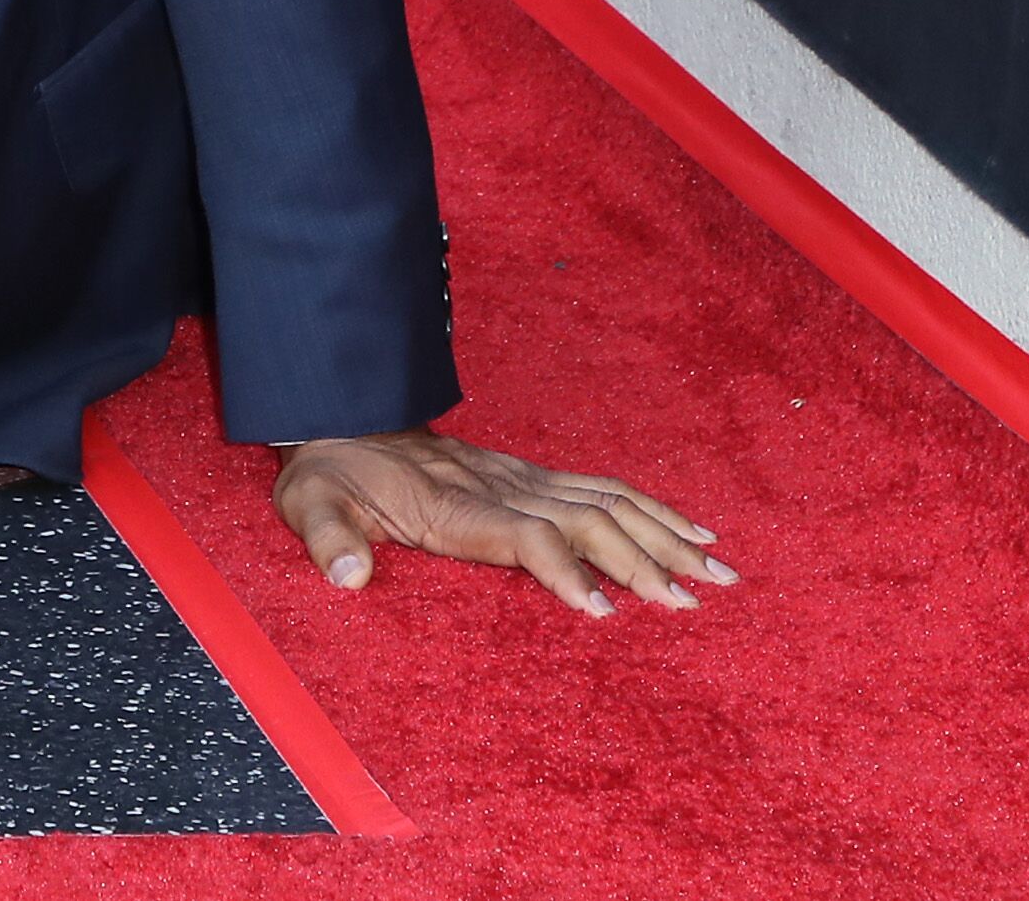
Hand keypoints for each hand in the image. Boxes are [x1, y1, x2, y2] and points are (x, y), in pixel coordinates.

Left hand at [274, 429, 733, 616]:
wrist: (340, 416)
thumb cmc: (329, 474)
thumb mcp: (309, 504)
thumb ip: (328, 538)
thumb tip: (347, 573)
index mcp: (453, 505)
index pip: (523, 535)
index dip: (565, 569)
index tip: (606, 612)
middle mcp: (500, 487)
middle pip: (585, 520)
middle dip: (643, 561)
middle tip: (695, 603)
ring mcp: (521, 477)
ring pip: (607, 503)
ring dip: (664, 536)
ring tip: (720, 572)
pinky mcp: (530, 476)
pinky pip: (602, 489)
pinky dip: (653, 510)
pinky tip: (691, 531)